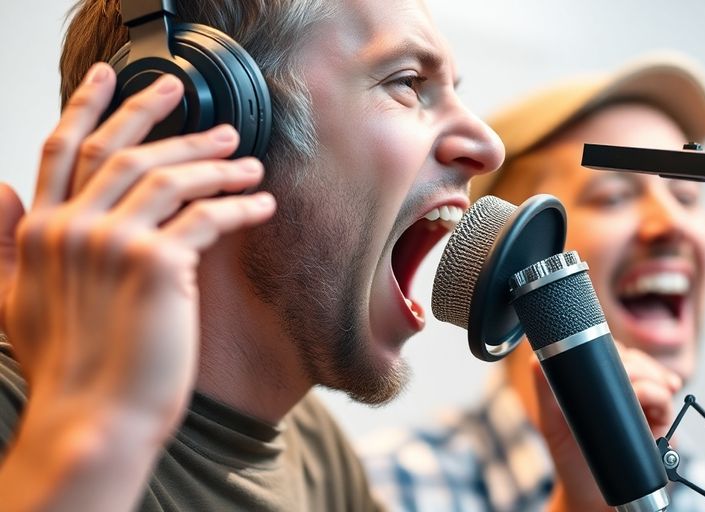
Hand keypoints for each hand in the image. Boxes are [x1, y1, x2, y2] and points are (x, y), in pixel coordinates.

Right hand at [0, 62, 275, 510]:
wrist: (92, 417)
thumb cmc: (65, 366)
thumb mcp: (11, 299)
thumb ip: (5, 240)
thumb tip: (1, 188)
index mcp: (40, 231)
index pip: (63, 150)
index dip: (90, 106)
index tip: (114, 75)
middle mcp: (72, 227)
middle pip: (125, 152)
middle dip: (167, 122)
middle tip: (209, 114)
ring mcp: (113, 242)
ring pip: (170, 178)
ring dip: (216, 165)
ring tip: (249, 164)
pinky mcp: (157, 265)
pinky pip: (207, 217)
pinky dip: (239, 205)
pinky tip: (261, 205)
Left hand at [536, 342, 681, 511]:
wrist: (591, 496)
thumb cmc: (572, 457)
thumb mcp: (551, 421)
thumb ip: (546, 389)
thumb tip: (537, 359)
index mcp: (601, 385)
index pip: (614, 354)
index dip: (615, 349)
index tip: (614, 352)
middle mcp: (626, 392)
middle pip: (639, 362)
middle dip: (636, 363)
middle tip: (626, 374)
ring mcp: (644, 409)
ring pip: (656, 379)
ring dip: (651, 377)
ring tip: (639, 390)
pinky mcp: (660, 428)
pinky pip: (666, 404)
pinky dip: (662, 395)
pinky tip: (656, 394)